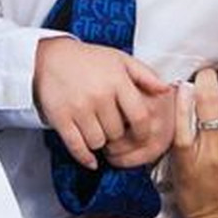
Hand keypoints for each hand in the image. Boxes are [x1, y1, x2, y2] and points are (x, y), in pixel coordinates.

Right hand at [34, 37, 170, 168]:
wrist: (50, 57)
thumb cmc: (89, 60)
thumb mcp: (120, 60)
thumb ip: (145, 75)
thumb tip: (166, 90)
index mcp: (117, 81)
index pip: (140, 117)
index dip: (143, 132)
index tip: (141, 136)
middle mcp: (99, 95)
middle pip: (118, 133)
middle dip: (118, 136)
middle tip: (112, 130)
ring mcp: (78, 108)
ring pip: (98, 142)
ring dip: (100, 143)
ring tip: (98, 132)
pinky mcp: (60, 118)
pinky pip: (77, 147)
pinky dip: (85, 158)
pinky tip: (91, 159)